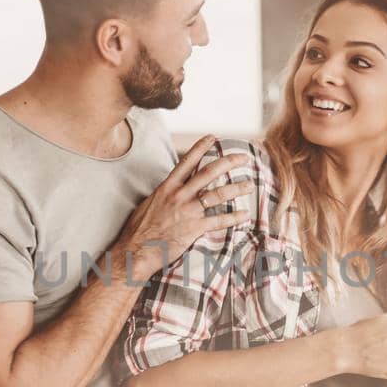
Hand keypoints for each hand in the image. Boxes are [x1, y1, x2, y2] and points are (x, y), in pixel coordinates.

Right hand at [113, 136, 253, 282]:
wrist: (136, 249)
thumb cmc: (140, 230)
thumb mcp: (150, 204)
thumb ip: (164, 195)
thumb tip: (172, 189)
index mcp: (167, 187)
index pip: (187, 161)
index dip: (200, 147)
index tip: (213, 137)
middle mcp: (179, 195)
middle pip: (209, 172)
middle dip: (229, 162)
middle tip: (244, 157)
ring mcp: (187, 210)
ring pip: (218, 194)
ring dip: (237, 188)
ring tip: (250, 185)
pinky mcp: (194, 227)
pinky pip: (219, 220)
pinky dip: (234, 218)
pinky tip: (245, 216)